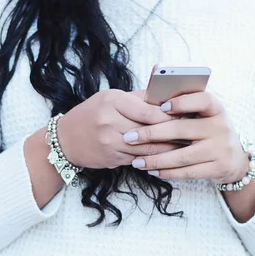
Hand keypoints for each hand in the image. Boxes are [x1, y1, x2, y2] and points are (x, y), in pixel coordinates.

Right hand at [58, 89, 179, 169]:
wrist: (65, 140)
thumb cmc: (90, 114)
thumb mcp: (109, 98)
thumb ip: (138, 98)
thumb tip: (166, 97)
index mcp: (112, 102)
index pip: (148, 111)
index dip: (169, 115)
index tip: (184, 116)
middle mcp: (109, 122)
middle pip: (150, 130)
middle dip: (172, 133)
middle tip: (189, 133)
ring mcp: (110, 142)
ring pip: (147, 148)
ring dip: (167, 149)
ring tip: (182, 146)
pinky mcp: (111, 158)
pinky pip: (138, 159)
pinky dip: (152, 158)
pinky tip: (164, 156)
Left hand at [122, 92, 248, 182]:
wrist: (234, 158)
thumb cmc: (207, 130)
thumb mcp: (202, 115)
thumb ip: (181, 107)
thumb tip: (147, 98)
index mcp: (216, 108)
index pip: (203, 100)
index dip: (182, 102)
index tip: (161, 107)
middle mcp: (221, 127)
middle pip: (183, 130)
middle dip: (151, 134)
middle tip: (129, 137)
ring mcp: (221, 149)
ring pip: (182, 155)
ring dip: (155, 159)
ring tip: (136, 161)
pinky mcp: (218, 168)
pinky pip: (188, 172)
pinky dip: (167, 172)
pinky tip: (151, 170)